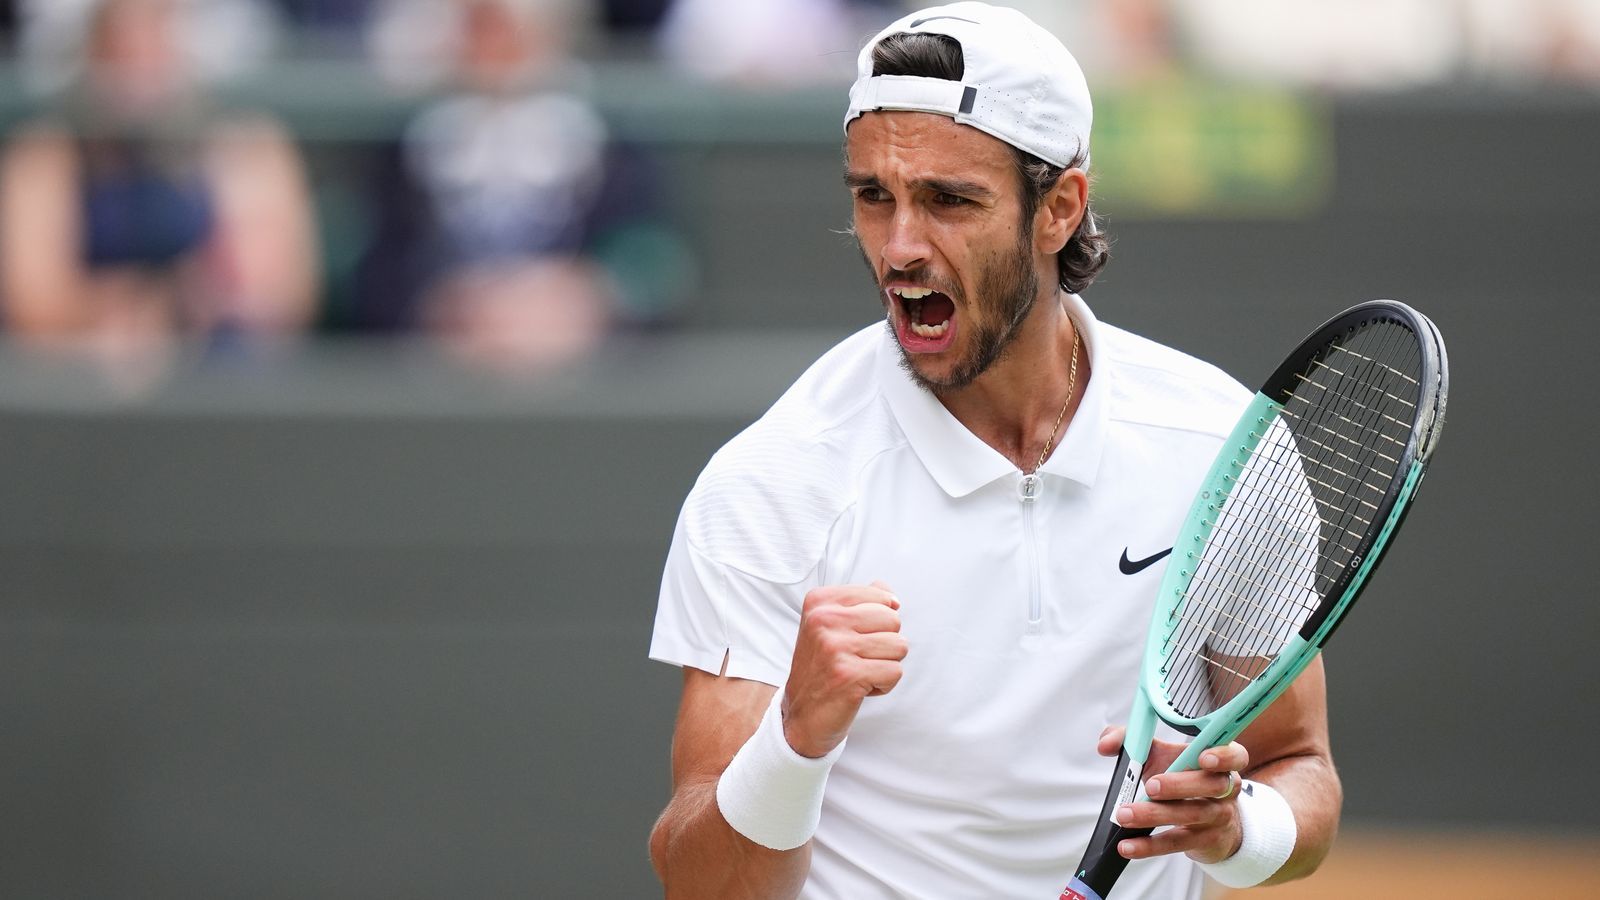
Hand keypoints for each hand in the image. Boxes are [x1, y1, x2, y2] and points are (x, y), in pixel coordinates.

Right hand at [781, 581, 907, 758]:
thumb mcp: (833, 627)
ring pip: (899, 646)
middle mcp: (824, 619)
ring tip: (859, 672)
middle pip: (893, 620)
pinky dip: (884, 685)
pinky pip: (895, 672)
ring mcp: (835, 646)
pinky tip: (861, 688)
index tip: (854, 638)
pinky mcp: (848, 674)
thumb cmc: (823, 668)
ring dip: (885, 664)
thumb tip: (891, 594)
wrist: (801, 715)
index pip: (881, 596)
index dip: (878, 622)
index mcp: (820, 602)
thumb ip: (862, 604)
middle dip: (885, 643)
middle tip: (858, 658)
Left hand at [1097, 725, 1249, 864]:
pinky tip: (1127, 845)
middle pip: (1211, 785)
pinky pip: (1177, 843)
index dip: (1222, 756)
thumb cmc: (1182, 778)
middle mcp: (1226, 789)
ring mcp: (1218, 817)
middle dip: (1179, 785)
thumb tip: (1105, 745)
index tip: (1202, 757)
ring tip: (1124, 815)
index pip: (1234, 755)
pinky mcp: (1204, 842)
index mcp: (1220, 761)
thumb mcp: (1161, 755)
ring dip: (1154, 815)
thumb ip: (1131, 740)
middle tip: (1150, 786)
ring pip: (1191, 815)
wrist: (1210, 822)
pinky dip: (1149, 845)